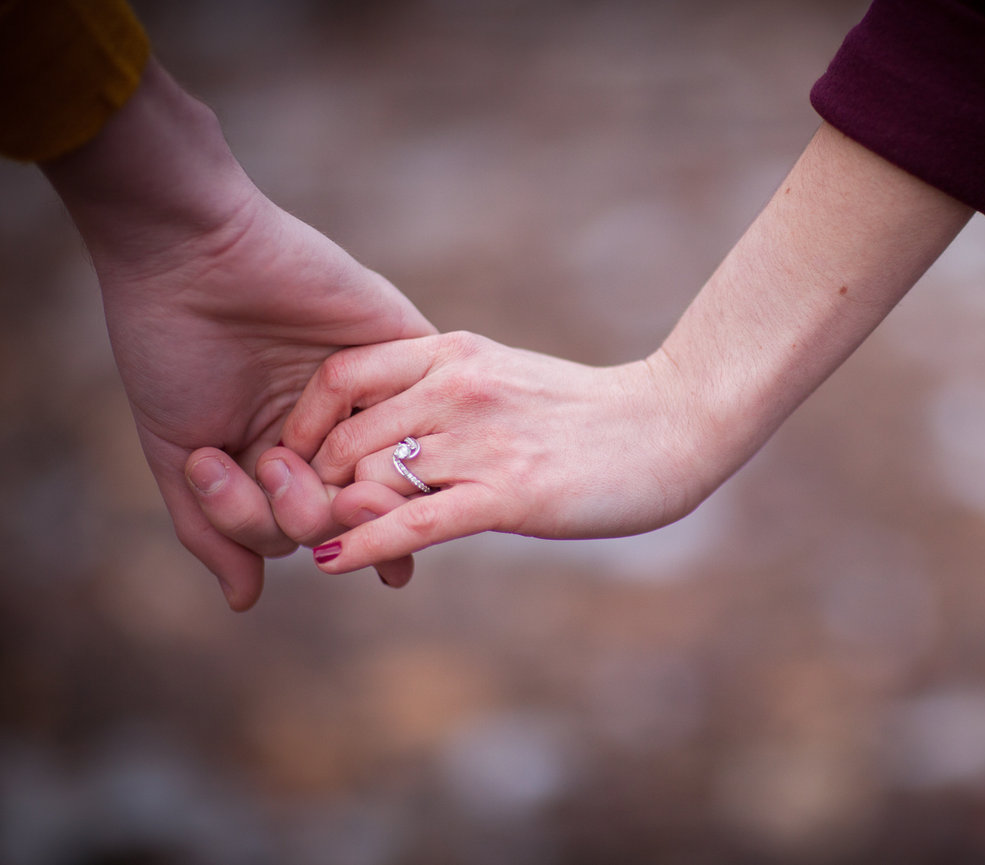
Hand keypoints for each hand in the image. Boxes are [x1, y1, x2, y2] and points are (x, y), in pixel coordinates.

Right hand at [41, 60, 434, 608]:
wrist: (195, 253)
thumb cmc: (173, 347)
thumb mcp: (180, 449)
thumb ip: (215, 528)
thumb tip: (245, 601)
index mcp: (276, 455)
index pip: (297, 525)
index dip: (268, 521)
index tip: (222, 469)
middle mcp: (329, 432)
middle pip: (348, 511)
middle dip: (308, 507)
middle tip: (277, 464)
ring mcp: (371, 395)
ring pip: (391, 475)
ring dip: (357, 490)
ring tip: (310, 467)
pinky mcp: (405, 352)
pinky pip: (424, 414)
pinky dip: (401, 440)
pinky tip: (381, 452)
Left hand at [279, 123, 971, 575]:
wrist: (674, 423)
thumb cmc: (596, 412)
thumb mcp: (508, 380)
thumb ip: (448, 394)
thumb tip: (391, 434)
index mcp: (454, 353)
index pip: (340, 375)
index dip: (303, 422)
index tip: (294, 459)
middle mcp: (456, 386)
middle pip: (343, 436)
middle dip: (311, 483)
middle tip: (297, 518)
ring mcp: (480, 439)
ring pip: (369, 480)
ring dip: (334, 519)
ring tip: (313, 545)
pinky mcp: (508, 492)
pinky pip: (412, 521)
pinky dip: (362, 545)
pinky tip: (332, 564)